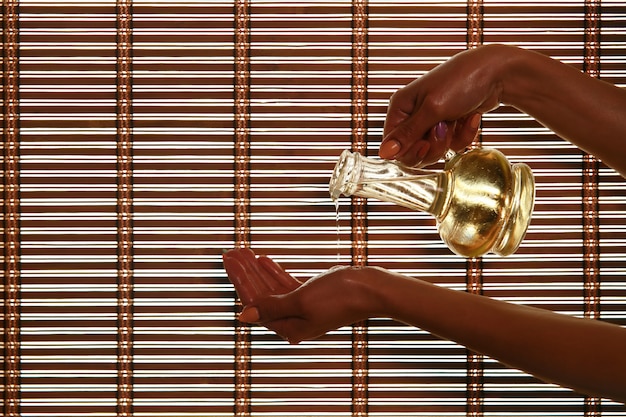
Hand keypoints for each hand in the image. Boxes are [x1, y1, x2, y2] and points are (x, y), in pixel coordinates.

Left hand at [223, 248, 386, 343]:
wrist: (372, 290)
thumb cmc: (339, 296)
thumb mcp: (301, 301)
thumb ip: (271, 307)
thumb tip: (243, 316)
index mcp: (289, 327)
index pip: (255, 304)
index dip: (240, 282)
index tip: (228, 262)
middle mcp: (294, 321)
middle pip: (261, 296)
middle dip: (245, 274)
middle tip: (230, 253)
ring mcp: (303, 308)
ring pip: (273, 289)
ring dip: (257, 270)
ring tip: (243, 252)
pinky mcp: (312, 296)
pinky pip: (287, 285)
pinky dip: (275, 272)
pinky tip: (263, 260)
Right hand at [380, 44, 512, 166]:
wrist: (497, 73)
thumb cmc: (461, 82)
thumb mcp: (432, 109)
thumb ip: (408, 134)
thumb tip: (383, 153)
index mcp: (401, 107)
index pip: (393, 145)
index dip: (409, 151)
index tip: (424, 144)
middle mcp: (413, 115)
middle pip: (413, 151)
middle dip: (432, 146)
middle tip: (444, 130)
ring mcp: (432, 121)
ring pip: (433, 151)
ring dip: (449, 141)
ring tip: (457, 119)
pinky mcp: (450, 125)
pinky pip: (452, 145)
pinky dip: (464, 134)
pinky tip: (471, 117)